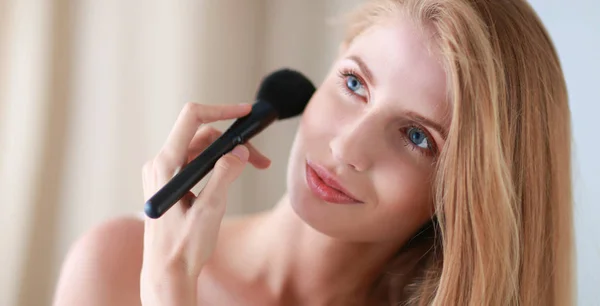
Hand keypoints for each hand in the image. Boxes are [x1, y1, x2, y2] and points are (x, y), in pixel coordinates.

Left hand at [140, 103, 269, 305]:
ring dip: (229, 155)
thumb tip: (240, 151)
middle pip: (202, 135)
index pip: (192, 119)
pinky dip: (219, 165)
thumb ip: (224, 176)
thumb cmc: (183, 248)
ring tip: (256, 167)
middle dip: (233, 141)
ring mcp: (165, 173)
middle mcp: (161, 164)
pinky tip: (235, 176)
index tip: (246, 112)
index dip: (221, 110)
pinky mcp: (172, 183)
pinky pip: (197, 162)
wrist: (168, 274)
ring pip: (202, 149)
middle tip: (260, 159)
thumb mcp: (209, 211)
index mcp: (165, 165)